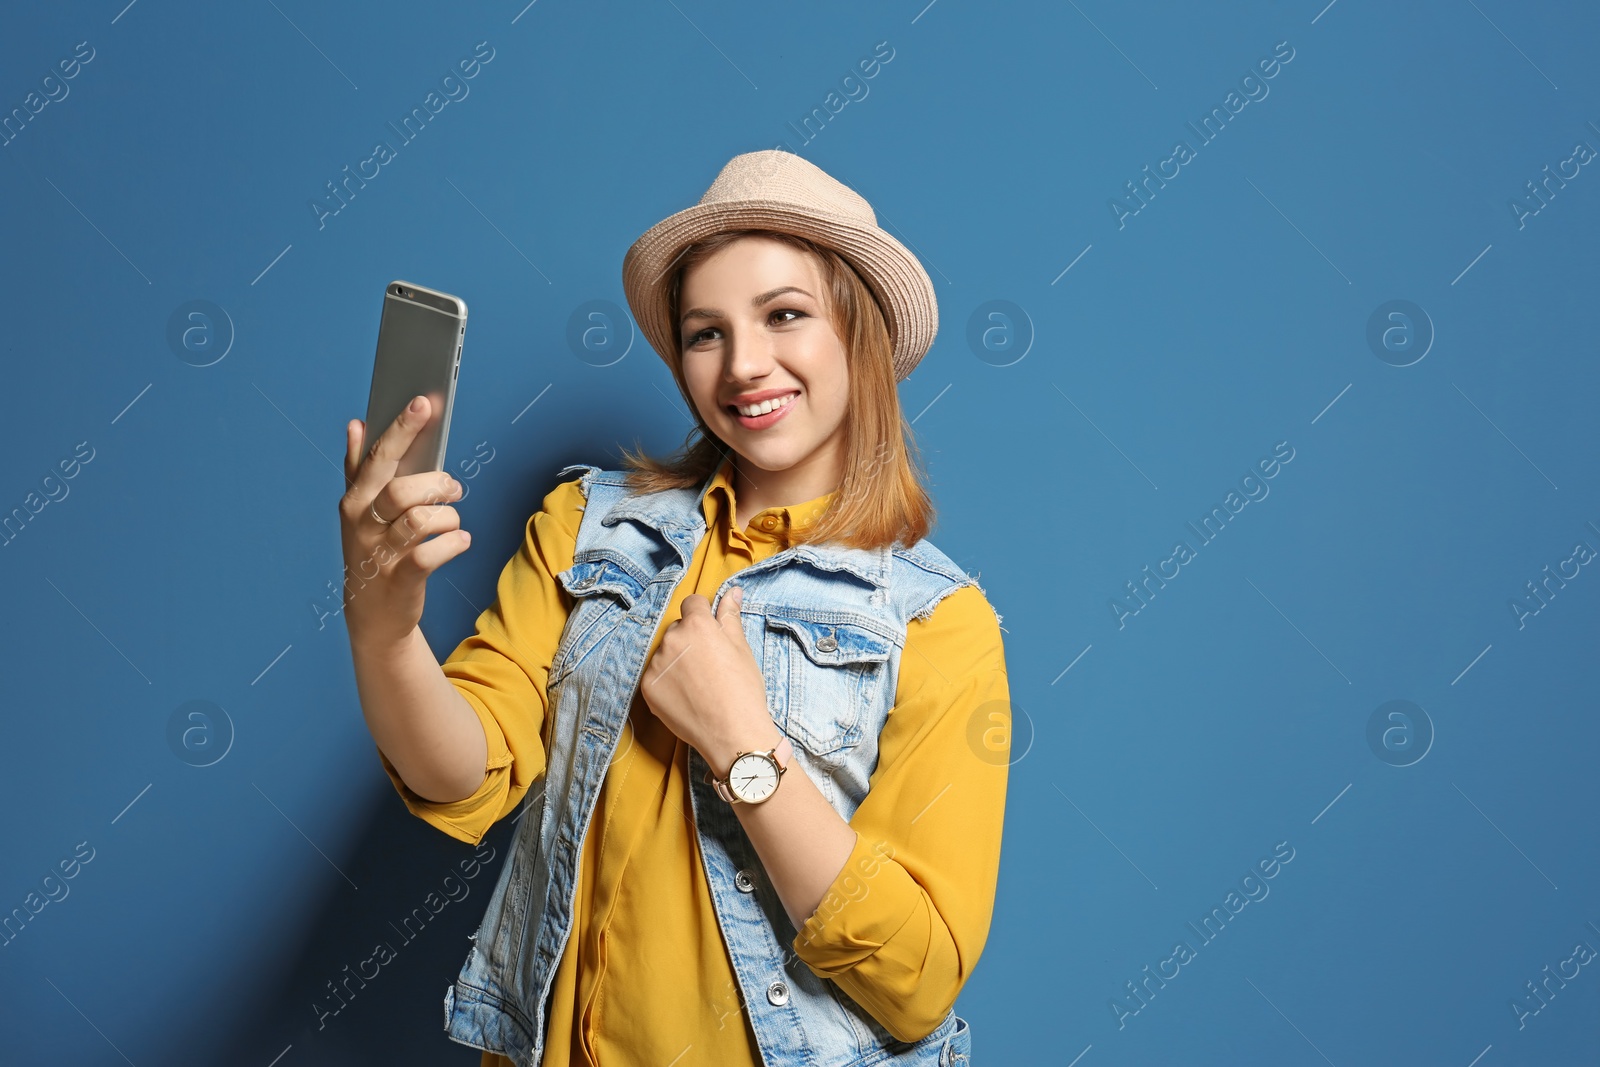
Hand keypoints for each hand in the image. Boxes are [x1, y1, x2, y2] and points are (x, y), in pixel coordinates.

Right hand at [336, 395, 468, 651]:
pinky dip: (453, 544)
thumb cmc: (375, 550)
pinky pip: (430, 554)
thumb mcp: (362, 510)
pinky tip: (460, 541)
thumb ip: (359, 467)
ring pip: (420, 520)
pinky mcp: (401, 580)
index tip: (422, 402)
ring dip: (448, 516)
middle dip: (436, 483)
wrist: (373, 614)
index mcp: (355, 501)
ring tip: (453, 520)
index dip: (401, 429)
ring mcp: (380, 554)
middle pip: (401, 489)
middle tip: (453, 488)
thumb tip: (356, 423)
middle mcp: (363, 525)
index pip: (379, 457)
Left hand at [639, 587, 773, 766]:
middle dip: (690, 640)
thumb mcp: (741, 648)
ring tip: (698, 683)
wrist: (732, 733)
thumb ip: (730, 616)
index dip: (704, 616)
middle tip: (709, 664)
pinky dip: (667, 681)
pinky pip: (655, 674)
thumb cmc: (743, 690)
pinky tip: (686, 695)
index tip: (711, 634)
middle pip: (678, 629)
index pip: (692, 604)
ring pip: (665, 652)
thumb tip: (732, 592)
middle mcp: (672, 639)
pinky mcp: (647, 687)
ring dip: (676, 660)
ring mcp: (656, 664)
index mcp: (697, 625)